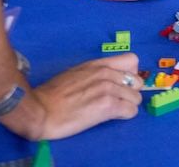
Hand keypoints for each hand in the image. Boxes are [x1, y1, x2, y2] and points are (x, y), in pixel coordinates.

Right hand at [21, 53, 142, 139]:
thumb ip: (95, 73)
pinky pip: (131, 111)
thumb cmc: (52, 95)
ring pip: (136, 98)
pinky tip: (112, 116)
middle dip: (130, 92)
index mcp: (99, 64)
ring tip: (114, 110)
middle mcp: (107, 74)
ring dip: (127, 105)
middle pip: (138, 82)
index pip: (132, 60)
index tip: (123, 83)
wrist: (40, 110)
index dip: (131, 73)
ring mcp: (109, 89)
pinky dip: (125, 115)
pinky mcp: (108, 106)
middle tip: (118, 100)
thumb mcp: (76, 73)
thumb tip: (108, 78)